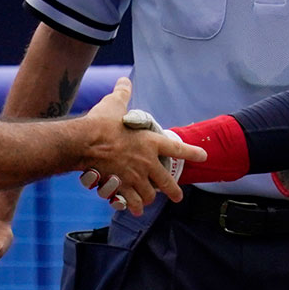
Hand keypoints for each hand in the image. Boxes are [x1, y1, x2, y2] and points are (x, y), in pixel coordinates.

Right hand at [75, 79, 203, 215]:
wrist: (85, 142)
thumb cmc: (101, 123)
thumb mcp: (114, 104)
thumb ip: (122, 94)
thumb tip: (124, 80)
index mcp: (151, 142)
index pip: (177, 149)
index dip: (192, 153)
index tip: (203, 156)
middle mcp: (147, 163)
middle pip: (167, 182)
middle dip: (173, 191)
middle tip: (177, 197)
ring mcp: (135, 177)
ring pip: (150, 195)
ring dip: (150, 198)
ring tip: (149, 200)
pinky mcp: (121, 188)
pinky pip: (131, 202)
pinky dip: (133, 206)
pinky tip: (134, 209)